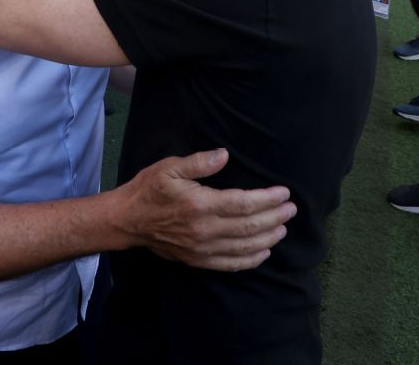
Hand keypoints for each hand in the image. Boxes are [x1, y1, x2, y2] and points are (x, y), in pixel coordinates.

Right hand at [116, 149, 295, 271]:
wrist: (127, 221)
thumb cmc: (148, 190)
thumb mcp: (169, 167)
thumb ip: (199, 162)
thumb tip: (224, 155)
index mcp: (200, 205)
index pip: (243, 203)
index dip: (267, 199)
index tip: (284, 192)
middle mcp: (204, 230)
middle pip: (249, 227)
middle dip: (274, 217)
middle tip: (291, 209)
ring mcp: (201, 248)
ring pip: (244, 247)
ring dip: (268, 238)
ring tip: (283, 228)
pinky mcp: (197, 260)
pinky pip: (230, 264)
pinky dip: (250, 260)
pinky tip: (263, 252)